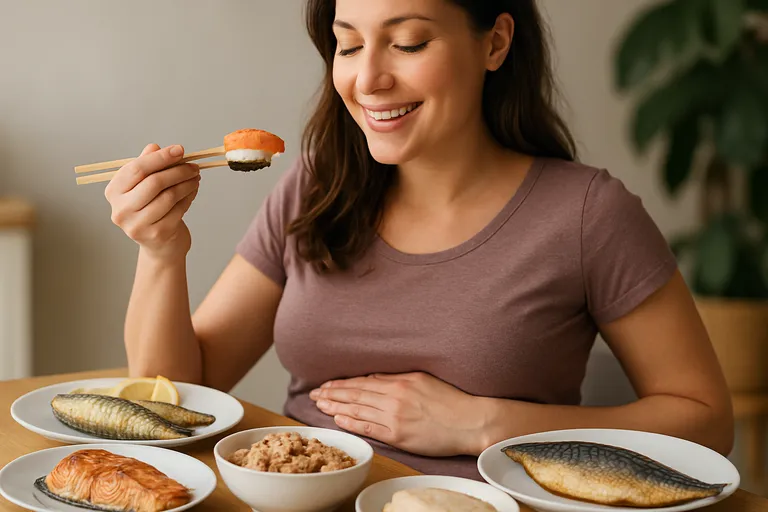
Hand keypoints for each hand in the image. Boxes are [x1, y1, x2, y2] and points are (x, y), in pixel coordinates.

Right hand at [105, 143, 200, 261]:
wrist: (160, 245)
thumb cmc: (151, 210)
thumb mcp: (144, 186)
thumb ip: (147, 165)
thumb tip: (154, 147)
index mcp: (114, 192)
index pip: (136, 169)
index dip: (160, 158)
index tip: (180, 150)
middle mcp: (121, 210)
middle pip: (154, 182)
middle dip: (178, 171)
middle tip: (193, 166)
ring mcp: (138, 224)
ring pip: (168, 196)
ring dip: (187, 183)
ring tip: (195, 177)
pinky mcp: (157, 234)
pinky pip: (178, 209)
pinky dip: (189, 197)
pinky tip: (193, 190)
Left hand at [309, 372, 488, 456]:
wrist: (471, 420)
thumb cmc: (451, 400)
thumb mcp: (423, 379)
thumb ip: (398, 379)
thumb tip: (376, 378)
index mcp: (401, 381)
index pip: (364, 381)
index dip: (343, 383)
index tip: (327, 383)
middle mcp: (395, 396)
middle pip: (355, 393)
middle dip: (332, 393)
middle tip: (314, 393)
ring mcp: (395, 415)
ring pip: (358, 408)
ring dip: (335, 406)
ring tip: (319, 404)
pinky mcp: (399, 434)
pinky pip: (369, 426)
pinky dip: (351, 422)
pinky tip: (337, 418)